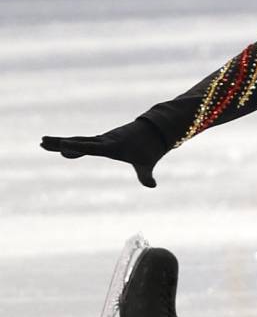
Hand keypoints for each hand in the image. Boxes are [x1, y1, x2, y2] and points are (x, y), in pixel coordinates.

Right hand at [41, 117, 166, 187]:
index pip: (93, 147)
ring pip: (79, 140)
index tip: (63, 145)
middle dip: (61, 142)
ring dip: (61, 141)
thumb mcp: (147, 163)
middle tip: (43, 142)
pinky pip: (83, 141)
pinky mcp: (103, 140)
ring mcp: (103, 139)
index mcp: (113, 145)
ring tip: (43, 142)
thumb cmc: (149, 148)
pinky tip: (60, 145)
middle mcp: (105, 140)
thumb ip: (146, 174)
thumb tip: (152, 185)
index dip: (78, 147)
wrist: (154, 131)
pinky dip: (71, 143)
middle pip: (79, 141)